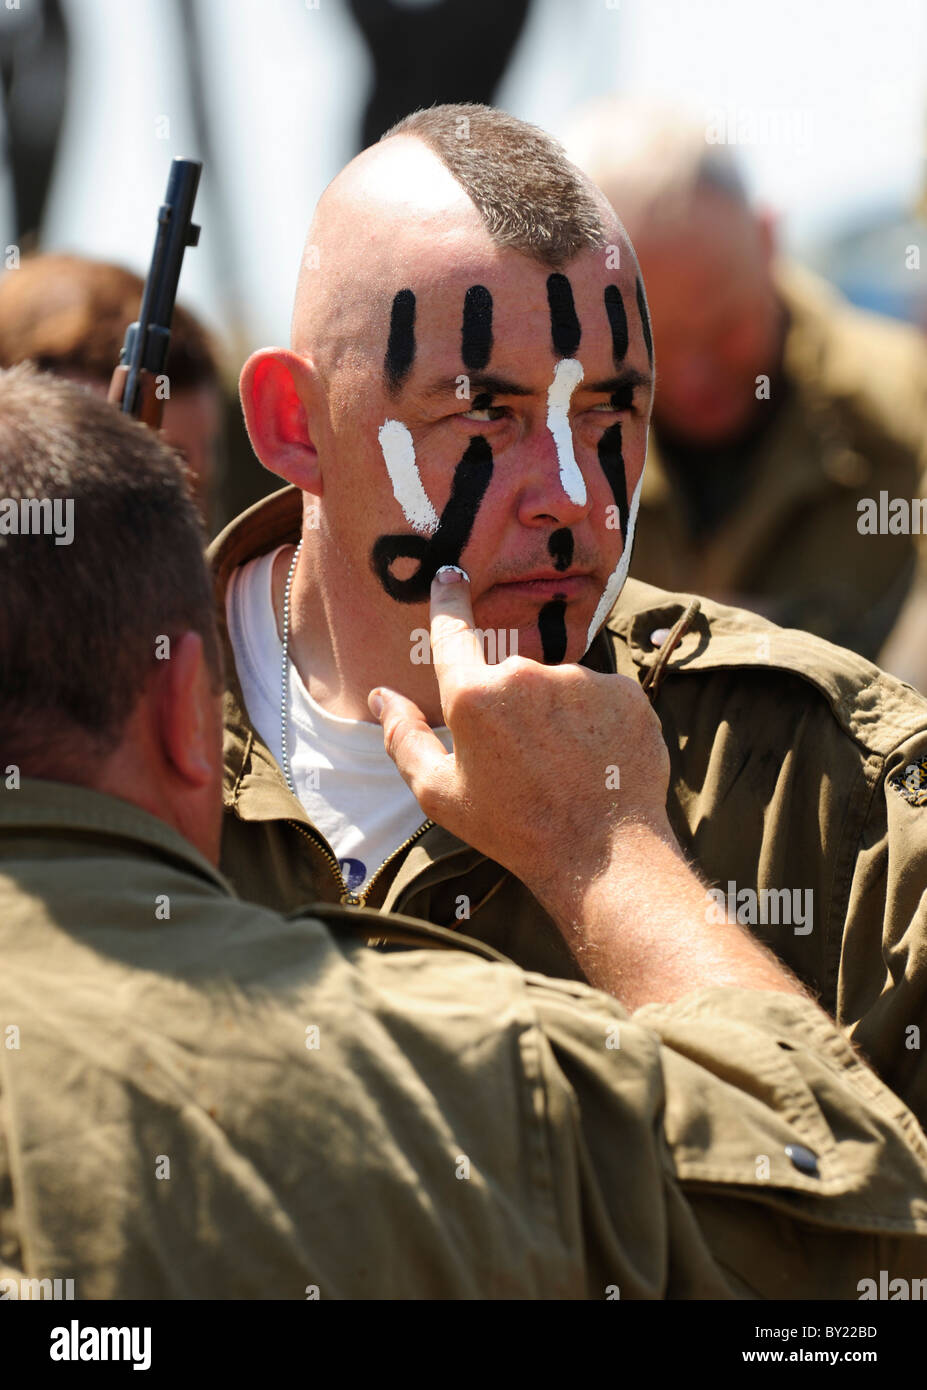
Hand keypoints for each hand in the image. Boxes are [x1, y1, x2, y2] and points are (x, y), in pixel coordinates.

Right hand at [368, 568, 674, 907]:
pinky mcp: (626, 692)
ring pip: (559, 687)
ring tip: (566, 769)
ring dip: (557, 716)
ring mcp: (582, 680)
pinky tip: (597, 763)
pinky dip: (597, 722)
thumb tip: (381, 697)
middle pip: (511, 674)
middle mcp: (527, 674)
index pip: (453, 629)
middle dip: (513, 707)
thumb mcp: (440, 794)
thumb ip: (402, 738)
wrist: (604, 855)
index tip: (450, 575)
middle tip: (525, 763)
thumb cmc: (514, 829)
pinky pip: (602, 696)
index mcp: (474, 696)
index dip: (449, 599)